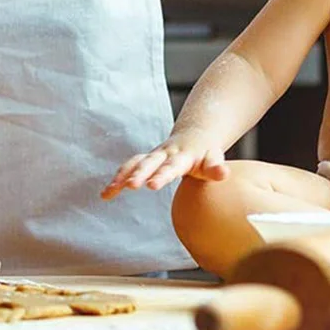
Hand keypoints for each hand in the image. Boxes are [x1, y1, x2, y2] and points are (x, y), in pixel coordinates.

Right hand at [101, 132, 228, 198]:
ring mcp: (153, 156)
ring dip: (122, 176)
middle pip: (148, 163)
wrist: (194, 136)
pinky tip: (106, 194)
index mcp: (181, 156)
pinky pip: (129, 167)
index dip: (161, 175)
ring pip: (134, 163)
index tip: (151, 185)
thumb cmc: (206, 153)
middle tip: (130, 186)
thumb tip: (223, 173)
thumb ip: (216, 167)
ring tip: (109, 192)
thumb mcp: (214, 159)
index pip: (171, 167)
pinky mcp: (146, 160)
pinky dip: (118, 178)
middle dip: (138, 174)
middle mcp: (163, 154)